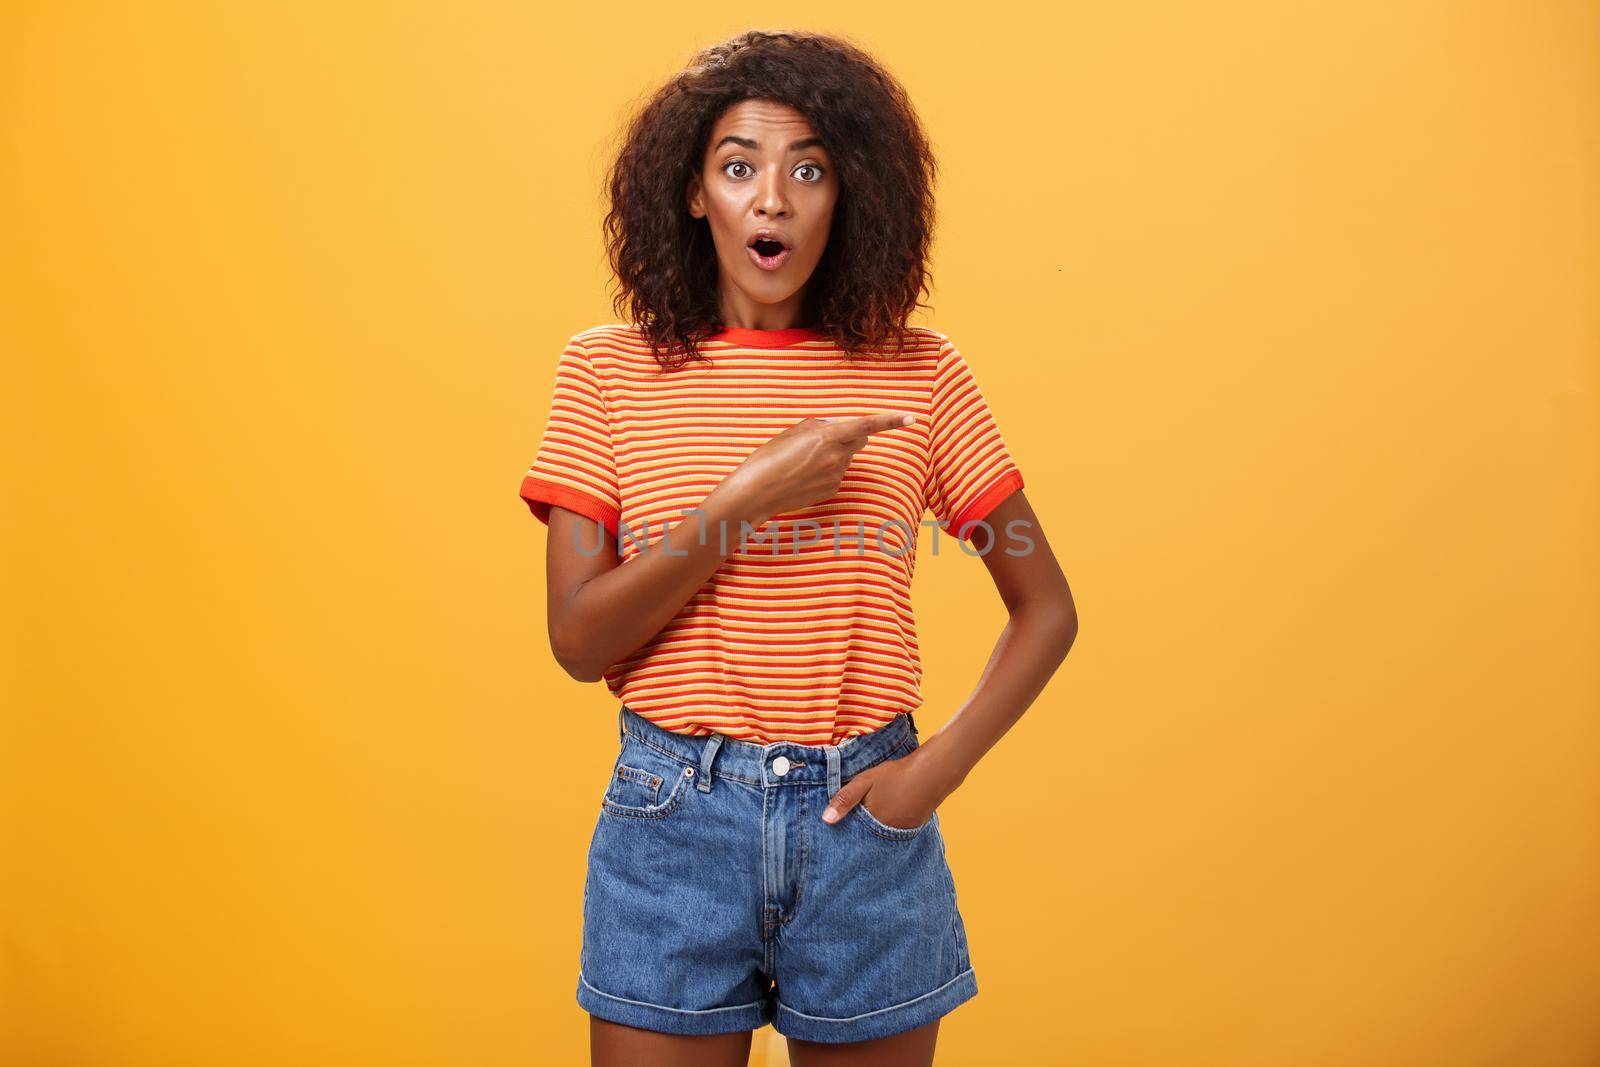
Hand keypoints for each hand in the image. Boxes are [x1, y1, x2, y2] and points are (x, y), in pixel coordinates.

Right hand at [722, 411, 918, 524]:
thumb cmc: (769, 457)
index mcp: (827, 436)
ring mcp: (836, 476)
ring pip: (845, 459)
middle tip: (825, 438)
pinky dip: (826, 472)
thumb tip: (835, 425)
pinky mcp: (831, 491)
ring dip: (834, 454)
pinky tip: (803, 476)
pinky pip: (836, 475)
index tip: (912, 418)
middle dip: (852, 436)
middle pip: (860, 441)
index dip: (891, 420)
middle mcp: (837, 457)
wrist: (756, 493)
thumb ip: (818, 425)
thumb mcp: (792, 432)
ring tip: (802, 461)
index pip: (867, 425)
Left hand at [821, 746, 948, 829]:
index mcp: (872, 823)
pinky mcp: (913, 829)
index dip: (845, 833)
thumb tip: (825, 820)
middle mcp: (887, 834)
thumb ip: (845, 799)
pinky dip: (889, 826)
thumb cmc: (895, 776)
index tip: (836, 834)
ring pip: (881, 836)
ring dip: (875, 831)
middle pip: (867, 839)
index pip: (853, 836)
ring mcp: (901, 833)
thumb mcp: (865, 782)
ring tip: (872, 819)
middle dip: (859, 835)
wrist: (932, 774)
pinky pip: (895, 832)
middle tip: (853, 828)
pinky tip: (889, 814)